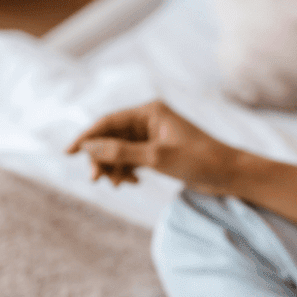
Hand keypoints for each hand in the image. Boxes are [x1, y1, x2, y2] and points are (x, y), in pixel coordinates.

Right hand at [65, 99, 246, 194]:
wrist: (229, 174)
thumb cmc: (198, 161)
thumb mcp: (156, 158)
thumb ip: (121, 153)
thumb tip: (88, 148)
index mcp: (150, 111)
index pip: (108, 121)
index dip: (86, 137)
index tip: (68, 153)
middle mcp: (149, 119)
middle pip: (111, 137)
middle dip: (101, 158)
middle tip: (97, 180)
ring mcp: (153, 135)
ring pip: (120, 150)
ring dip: (114, 167)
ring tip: (119, 185)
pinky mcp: (158, 151)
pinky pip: (131, 158)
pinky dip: (126, 170)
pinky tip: (130, 183)